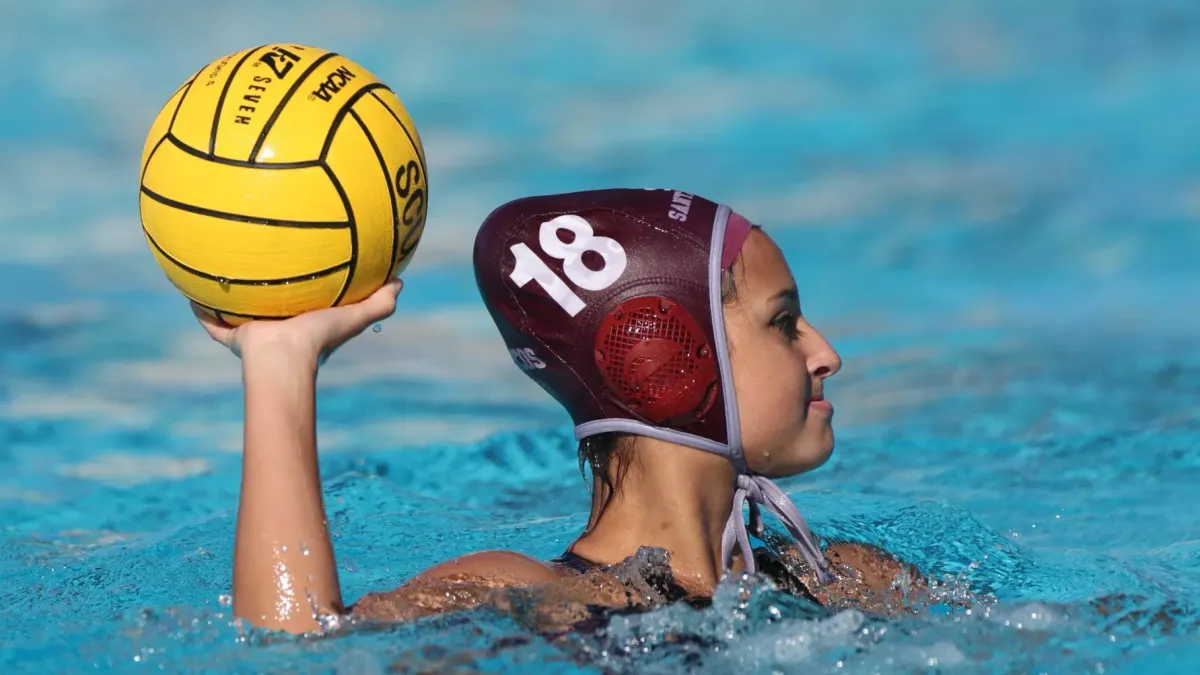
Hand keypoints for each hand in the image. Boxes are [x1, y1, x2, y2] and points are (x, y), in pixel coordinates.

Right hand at [191, 278, 403, 362]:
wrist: (283, 359)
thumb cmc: (319, 340)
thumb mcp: (354, 318)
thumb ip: (379, 304)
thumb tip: (401, 282)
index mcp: (302, 327)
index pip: (304, 307)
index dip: (305, 294)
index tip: (304, 274)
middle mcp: (276, 330)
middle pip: (268, 308)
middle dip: (264, 293)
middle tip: (260, 269)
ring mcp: (252, 334)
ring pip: (237, 314)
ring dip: (230, 300)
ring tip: (222, 272)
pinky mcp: (232, 335)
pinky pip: (211, 321)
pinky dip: (202, 310)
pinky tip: (191, 290)